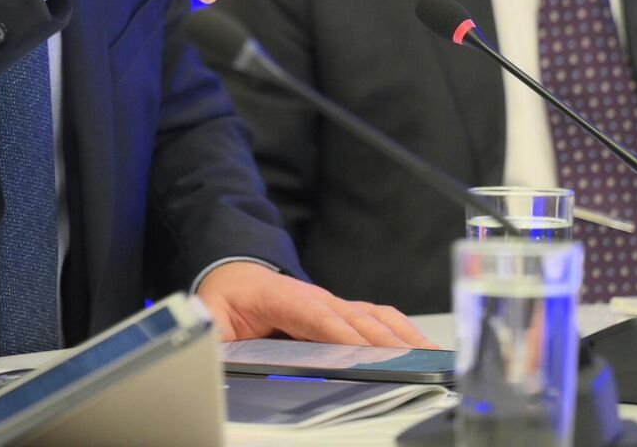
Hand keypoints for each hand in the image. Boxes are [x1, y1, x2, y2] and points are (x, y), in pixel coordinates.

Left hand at [196, 260, 433, 348]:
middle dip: (384, 341)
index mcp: (280, 297)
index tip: (362, 354)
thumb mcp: (207, 313)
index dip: (340, 335)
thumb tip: (208, 344)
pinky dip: (401, 332)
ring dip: (401, 336)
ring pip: (373, 317)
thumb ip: (208, 331)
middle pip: (355, 319)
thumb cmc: (226, 294)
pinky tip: (421, 347)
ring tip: (429, 358)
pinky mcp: (341, 312)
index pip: (315, 317)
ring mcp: (331, 303)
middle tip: (413, 364)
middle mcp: (313, 297)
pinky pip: (376, 320)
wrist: (234, 271)